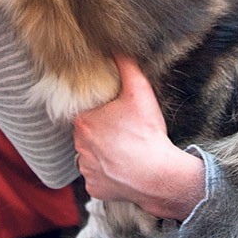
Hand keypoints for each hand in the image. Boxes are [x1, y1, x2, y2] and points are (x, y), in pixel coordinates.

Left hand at [72, 56, 204, 220]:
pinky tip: (123, 168)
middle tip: (124, 130)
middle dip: (102, 131)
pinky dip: (108, 174)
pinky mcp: (95, 188)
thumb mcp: (139, 91)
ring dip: (103, 153)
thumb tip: (116, 49)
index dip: (102, 111)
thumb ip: (127, 66)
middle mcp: (79, 146)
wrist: (158, 174)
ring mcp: (86, 169)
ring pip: (91, 156)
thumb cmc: (146, 133)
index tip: (117, 114)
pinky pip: (98, 178)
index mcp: (84, 122)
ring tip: (125, 149)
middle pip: (88, 133)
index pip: (87, 112)